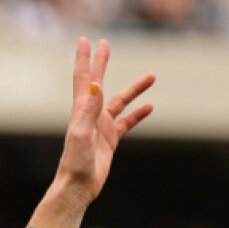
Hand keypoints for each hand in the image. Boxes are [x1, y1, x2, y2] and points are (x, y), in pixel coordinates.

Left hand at [52, 38, 155, 209]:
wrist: (77, 187)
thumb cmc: (76, 163)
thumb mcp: (82, 134)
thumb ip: (88, 110)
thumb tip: (95, 85)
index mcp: (82, 111)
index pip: (84, 78)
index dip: (85, 59)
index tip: (86, 40)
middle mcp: (90, 116)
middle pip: (98, 82)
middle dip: (102, 63)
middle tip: (107, 43)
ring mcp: (100, 127)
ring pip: (120, 102)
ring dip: (134, 89)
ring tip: (152, 75)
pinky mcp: (109, 140)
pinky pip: (127, 122)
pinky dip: (137, 114)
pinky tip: (150, 107)